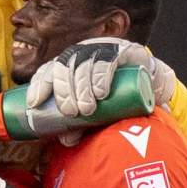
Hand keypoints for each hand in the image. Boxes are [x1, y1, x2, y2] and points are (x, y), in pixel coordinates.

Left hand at [26, 38, 176, 121]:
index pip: (49, 70)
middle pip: (64, 65)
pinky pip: (108, 59)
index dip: (39, 84)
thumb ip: (81, 123)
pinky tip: (100, 92)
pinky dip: (101, 76)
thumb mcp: (95, 111)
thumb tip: (65, 139)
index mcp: (71, 64)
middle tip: (70, 112)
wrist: (151, 83)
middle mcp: (83, 52)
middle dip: (64, 90)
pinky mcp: (123, 50)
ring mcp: (102, 48)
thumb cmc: (116, 97)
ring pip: (84, 63)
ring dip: (82, 87)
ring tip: (87, 109)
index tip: (34, 103)